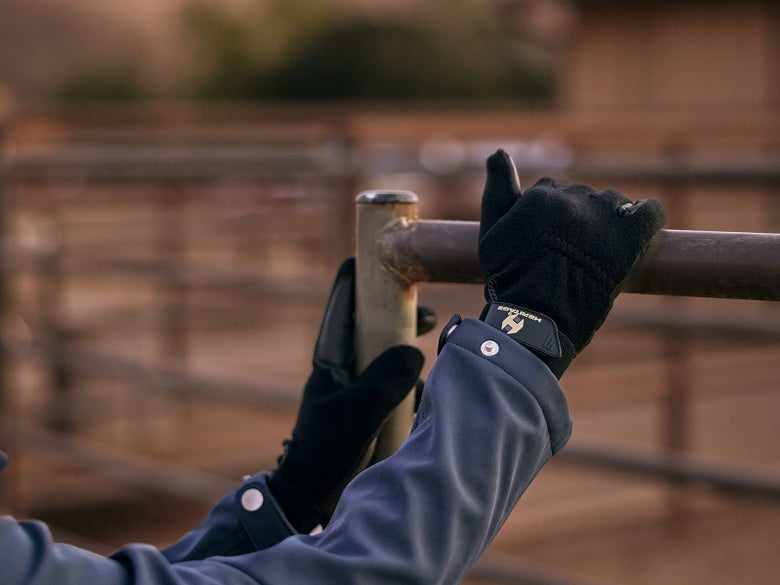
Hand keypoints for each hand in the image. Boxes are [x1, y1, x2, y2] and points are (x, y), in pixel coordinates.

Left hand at [269, 258, 430, 532]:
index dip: (362, 272)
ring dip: (407, 345)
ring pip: (386, 350)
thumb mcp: (358, 410)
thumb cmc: (327, 449)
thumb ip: (387, 378)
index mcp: (331, 354)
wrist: (313, 495)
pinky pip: (395, 382)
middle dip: (398, 311)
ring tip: (432, 342)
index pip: (344, 299)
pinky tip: (424, 391)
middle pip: (371, 320)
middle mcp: (344, 364)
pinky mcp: (370, 407)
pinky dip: (411, 380)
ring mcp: (357, 385)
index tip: (389, 254)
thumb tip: (417, 352)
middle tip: (427, 315)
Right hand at [478, 149, 664, 377]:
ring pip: (613, 204)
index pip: (551, 192)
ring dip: (609, 222)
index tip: (549, 244)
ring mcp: (603, 214)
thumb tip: (500, 151)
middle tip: (572, 256)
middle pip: (582, 198)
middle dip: (579, 221)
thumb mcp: (492, 232)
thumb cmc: (509, 279)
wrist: (538, 316)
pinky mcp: (630, 233)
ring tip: (599, 254)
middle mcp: (573, 197)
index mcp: (540, 195)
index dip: (551, 220)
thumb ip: (497, 190)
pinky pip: (650, 212)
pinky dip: (647, 219)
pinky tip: (638, 234)